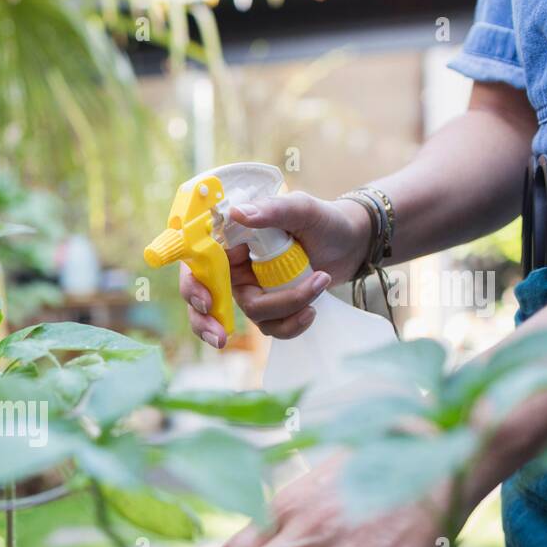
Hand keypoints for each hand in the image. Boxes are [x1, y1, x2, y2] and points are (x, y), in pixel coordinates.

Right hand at [183, 194, 369, 347]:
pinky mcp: (272, 307)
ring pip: (251, 315)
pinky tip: (312, 310)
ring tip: (318, 283)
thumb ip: (272, 210)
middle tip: (220, 338)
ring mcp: (253, 289)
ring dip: (284, 309)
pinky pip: (271, 326)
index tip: (206, 302)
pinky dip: (292, 324)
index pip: (198, 264)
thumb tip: (238, 213)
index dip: (193, 286)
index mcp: (232, 240)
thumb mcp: (302, 208)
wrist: (353, 242)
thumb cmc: (324, 220)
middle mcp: (235, 267)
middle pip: (207, 301)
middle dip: (208, 323)